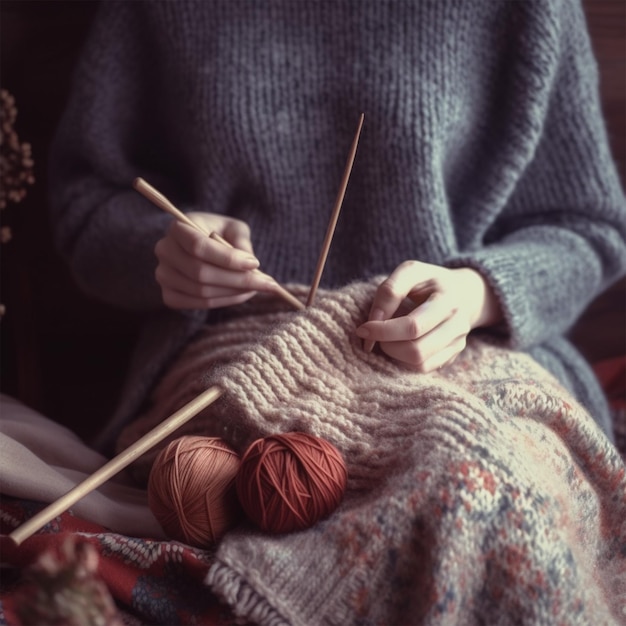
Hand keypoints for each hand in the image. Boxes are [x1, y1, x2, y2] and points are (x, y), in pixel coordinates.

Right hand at [154, 212, 276, 308]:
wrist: (201, 245)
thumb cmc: (220, 233)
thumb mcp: (234, 228)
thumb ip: (241, 241)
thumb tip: (249, 263)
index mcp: (177, 227)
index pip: (199, 246)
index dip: (228, 258)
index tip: (256, 263)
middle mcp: (164, 251)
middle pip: (201, 273)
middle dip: (238, 280)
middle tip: (267, 283)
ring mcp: (164, 275)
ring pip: (202, 292)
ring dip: (235, 293)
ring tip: (258, 288)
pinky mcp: (169, 295)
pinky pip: (198, 304)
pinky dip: (224, 301)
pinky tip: (242, 294)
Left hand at [355, 261, 501, 370]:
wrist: (464, 293)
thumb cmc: (429, 281)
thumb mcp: (410, 272)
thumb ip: (390, 291)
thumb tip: (373, 322)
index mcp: (447, 301)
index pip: (413, 326)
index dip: (382, 331)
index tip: (362, 329)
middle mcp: (458, 326)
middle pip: (416, 351)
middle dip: (387, 345)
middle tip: (375, 335)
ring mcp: (458, 344)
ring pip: (419, 364)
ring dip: (394, 355)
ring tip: (387, 339)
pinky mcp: (453, 357)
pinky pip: (424, 369)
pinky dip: (404, 361)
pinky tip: (399, 345)